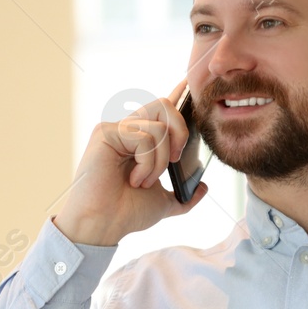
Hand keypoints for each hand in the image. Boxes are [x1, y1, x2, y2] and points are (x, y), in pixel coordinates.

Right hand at [51, 79, 208, 245]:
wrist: (103, 226)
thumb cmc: (126, 214)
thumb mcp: (164, 204)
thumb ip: (185, 196)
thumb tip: (203, 187)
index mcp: (141, 141)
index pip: (161, 110)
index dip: (177, 93)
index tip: (190, 82)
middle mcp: (128, 130)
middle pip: (164, 105)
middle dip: (180, 132)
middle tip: (175, 160)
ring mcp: (116, 130)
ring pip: (158, 126)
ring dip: (160, 161)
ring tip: (144, 181)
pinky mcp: (106, 133)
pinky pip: (144, 137)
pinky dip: (147, 163)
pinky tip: (133, 179)